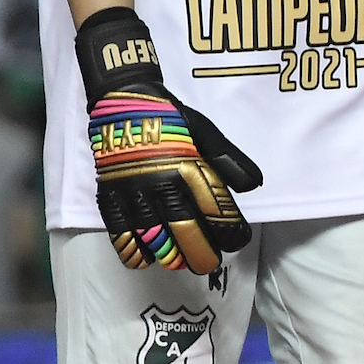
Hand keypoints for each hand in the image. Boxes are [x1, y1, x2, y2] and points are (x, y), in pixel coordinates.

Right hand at [76, 7, 261, 274]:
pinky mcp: (109, 196)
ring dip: (169, 256)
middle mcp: (160, 182)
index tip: (239, 241)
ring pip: (153, 236)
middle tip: (211, 265)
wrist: (123, 99)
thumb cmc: (170, 116)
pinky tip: (145, 261)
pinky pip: (118, 233)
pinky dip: (132, 251)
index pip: (215, 208)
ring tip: (181, 264)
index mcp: (188, 166)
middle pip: (185, 229)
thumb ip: (228, 159)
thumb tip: (254, 185)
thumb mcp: (205, 130)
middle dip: (202, 251)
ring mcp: (132, 192)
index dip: (230, 230)